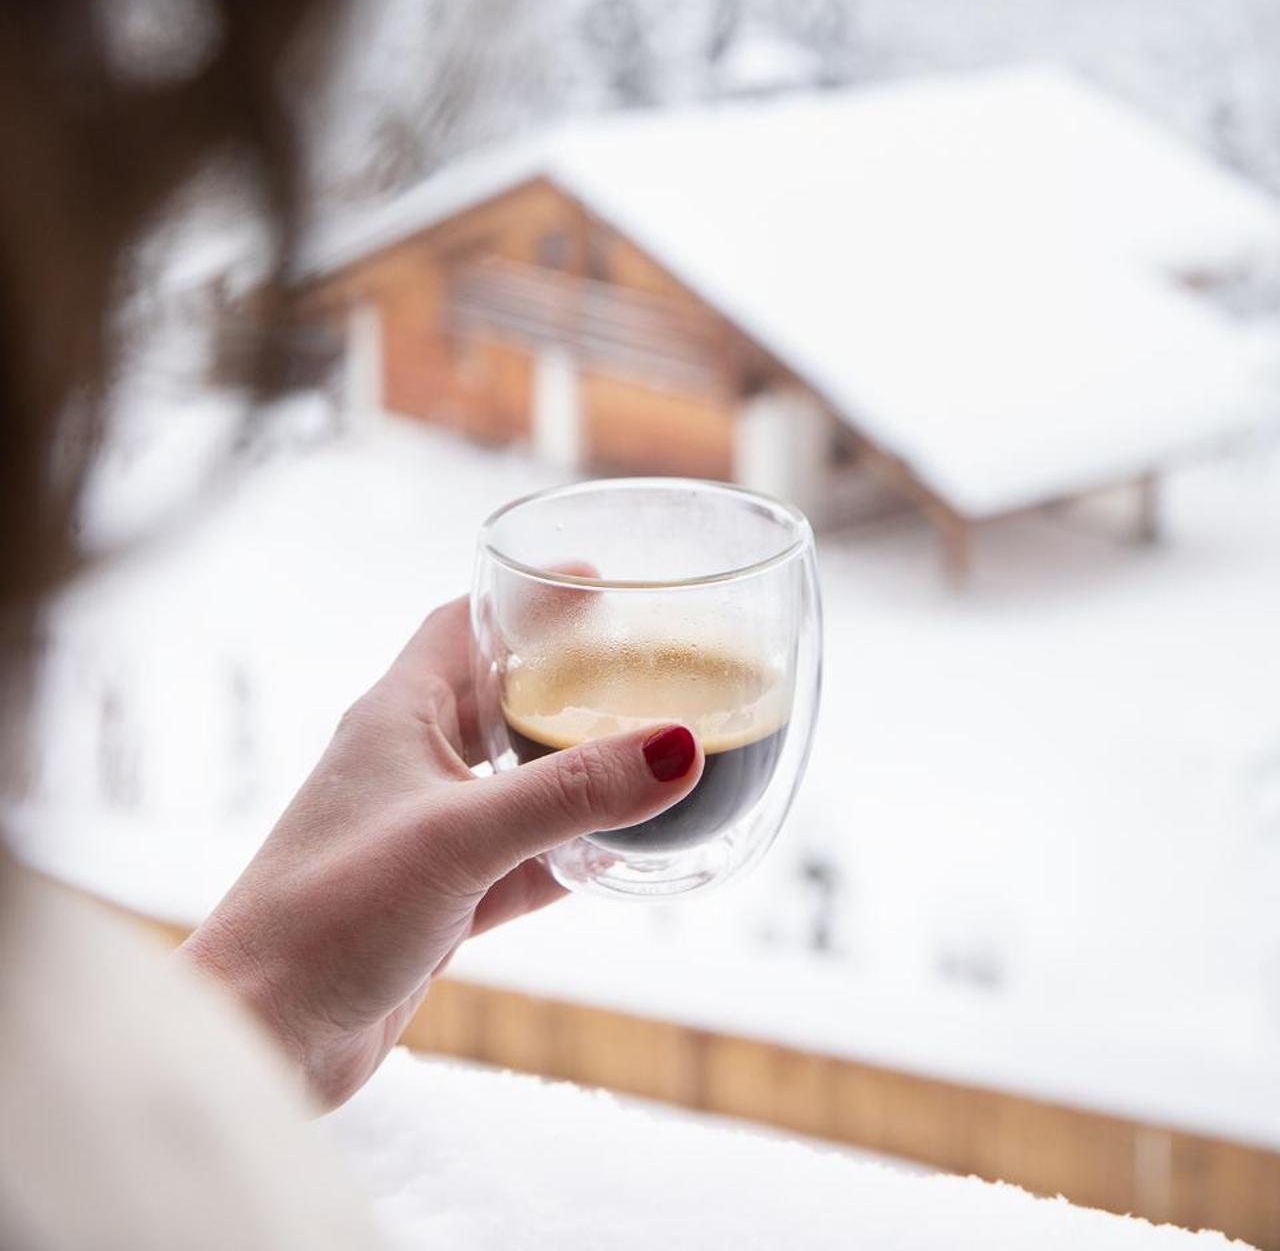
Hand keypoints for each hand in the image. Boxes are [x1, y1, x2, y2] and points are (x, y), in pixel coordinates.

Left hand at [180, 597, 700, 1109]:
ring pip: (512, 783)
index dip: (525, 598)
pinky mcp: (433, 903)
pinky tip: (618, 856)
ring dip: (571, 770)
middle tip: (643, 668)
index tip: (597, 582)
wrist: (262, 1035)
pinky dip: (566, 855)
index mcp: (396, 717)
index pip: (463, 625)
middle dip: (564, 680)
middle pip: (495, 697)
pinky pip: (517, 862)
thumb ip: (572, 793)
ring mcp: (420, 835)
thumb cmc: (329, 913)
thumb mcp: (462, 838)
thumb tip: (680, 748)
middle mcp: (406, 764)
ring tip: (647, 751)